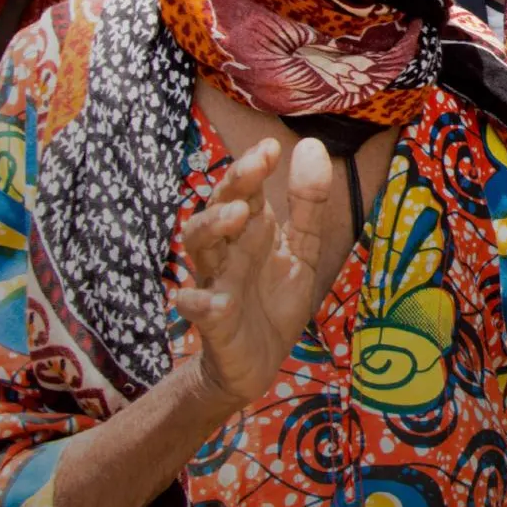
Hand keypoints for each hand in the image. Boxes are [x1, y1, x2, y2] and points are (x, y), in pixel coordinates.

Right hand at [176, 138, 331, 410]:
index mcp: (250, 229)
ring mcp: (216, 282)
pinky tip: (212, 299)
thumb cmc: (275, 297)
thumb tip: (310, 144)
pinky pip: (196, 308)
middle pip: (218, 207)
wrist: (259, 361)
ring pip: (199, 247)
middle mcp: (228, 249)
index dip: (253, 166)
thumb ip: (308, 202)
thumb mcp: (302, 247)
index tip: (271, 147)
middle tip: (255, 166)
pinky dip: (198, 302)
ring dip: (213, 227)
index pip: (245, 189)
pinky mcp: (213, 323)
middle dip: (233, 184)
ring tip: (236, 214)